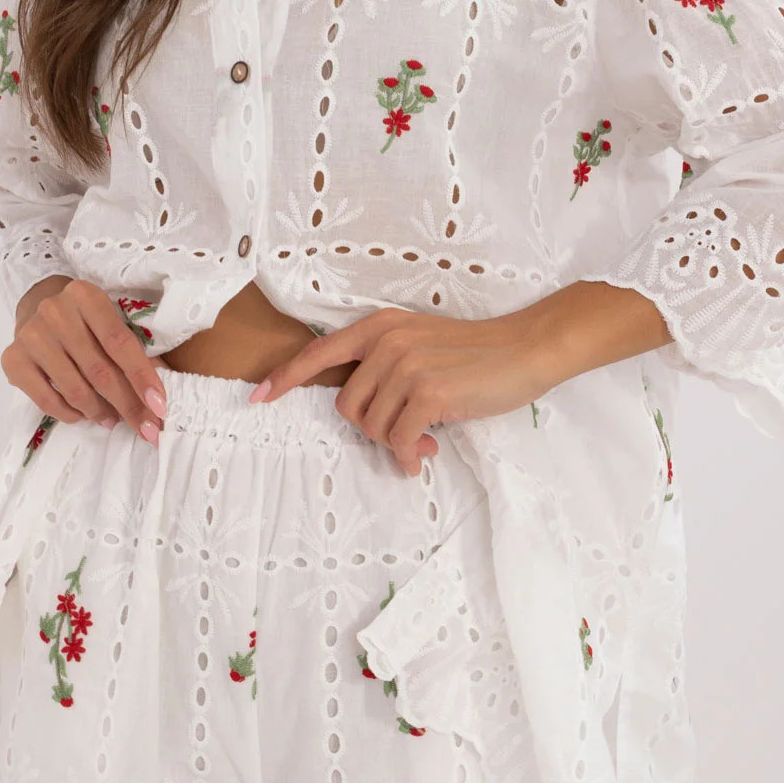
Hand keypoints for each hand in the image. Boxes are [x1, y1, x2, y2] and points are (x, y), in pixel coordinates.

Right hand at [2, 276, 168, 443]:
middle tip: (145, 427)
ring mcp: (31, 335)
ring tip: (112, 420)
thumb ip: (134, 352)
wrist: (37, 309)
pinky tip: (83, 416)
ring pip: (74, 388)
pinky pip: (46, 400)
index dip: (142, 378)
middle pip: (99, 370)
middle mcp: (55, 311)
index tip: (160, 408)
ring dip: (99, 412)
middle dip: (127, 405)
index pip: (120, 343)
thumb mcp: (111, 322)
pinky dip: (70, 414)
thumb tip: (157, 399)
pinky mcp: (13, 359)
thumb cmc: (84, 321)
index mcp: (86, 296)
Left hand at [247, 306, 559, 475]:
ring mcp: (405, 364)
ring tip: (423, 443)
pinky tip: (426, 454)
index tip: (258, 398)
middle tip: (406, 436)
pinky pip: (400, 439)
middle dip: (372, 430)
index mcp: (380, 326)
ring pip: (373, 427)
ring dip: (397, 445)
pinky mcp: (427, 391)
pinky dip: (409, 456)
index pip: (320, 352)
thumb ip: (387, 367)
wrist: (525, 348)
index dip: (285, 377)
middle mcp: (386, 341)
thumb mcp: (421, 344)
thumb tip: (368, 416)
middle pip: (347, 406)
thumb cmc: (476, 353)